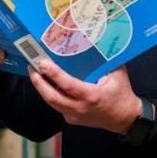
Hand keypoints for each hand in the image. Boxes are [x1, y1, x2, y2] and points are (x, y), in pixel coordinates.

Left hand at [28, 60, 142, 134]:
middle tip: (31, 66)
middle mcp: (79, 108)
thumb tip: (98, 38)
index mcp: (91, 96)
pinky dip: (50, 93)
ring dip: (41, 87)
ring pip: (52, 102)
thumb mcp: (117, 73)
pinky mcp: (71, 118)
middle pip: (52, 97)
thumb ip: (106, 58)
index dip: (53, 74)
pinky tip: (46, 82)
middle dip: (38, 82)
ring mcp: (74, 116)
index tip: (42, 63)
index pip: (68, 85)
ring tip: (35, 72)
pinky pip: (57, 105)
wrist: (124, 119)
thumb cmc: (121, 93)